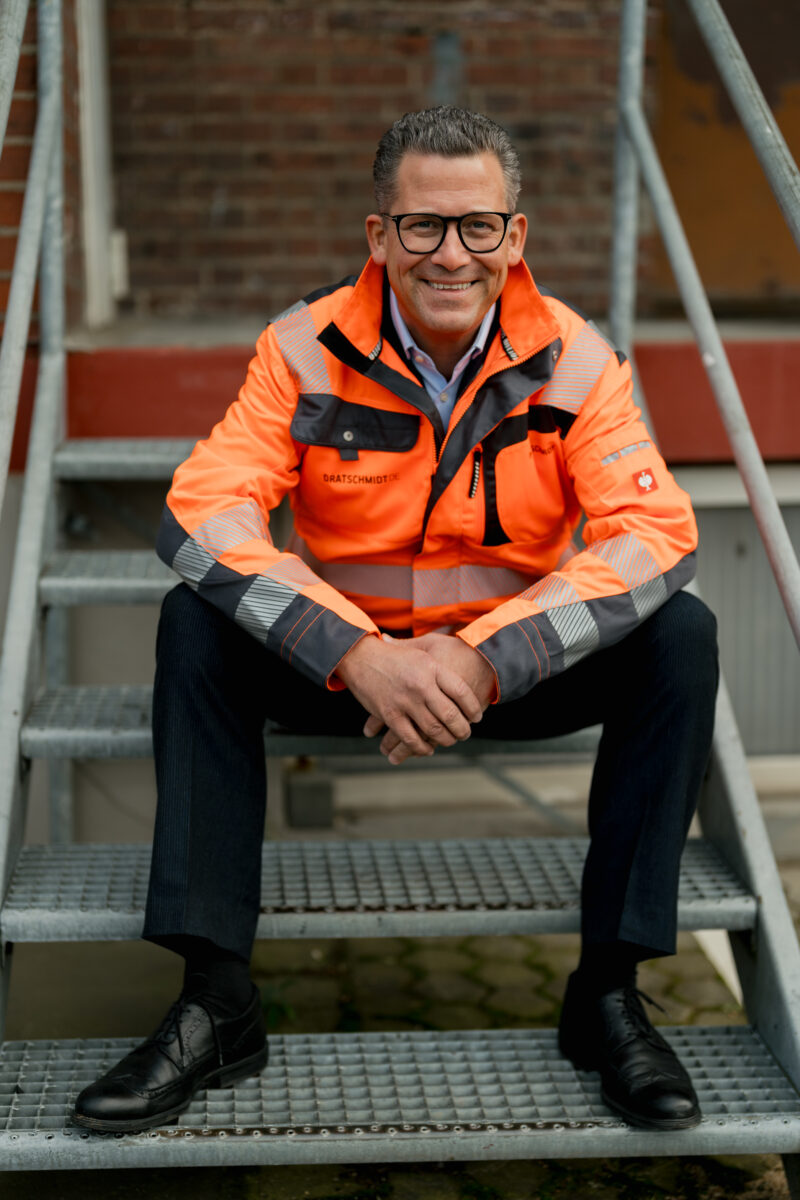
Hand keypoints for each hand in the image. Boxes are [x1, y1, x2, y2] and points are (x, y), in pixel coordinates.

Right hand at [335, 633, 483, 764]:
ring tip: (451, 741)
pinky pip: (411, 739)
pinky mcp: (390, 715)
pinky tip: (428, 748)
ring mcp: (405, 701)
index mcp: (431, 667)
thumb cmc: (394, 655)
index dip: (473, 707)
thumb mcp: (421, 650)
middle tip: (465, 733)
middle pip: (451, 715)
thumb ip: (440, 663)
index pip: (461, 691)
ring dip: (446, 740)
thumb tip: (465, 663)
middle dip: (462, 729)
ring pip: (434, 730)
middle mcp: (421, 685)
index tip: (477, 716)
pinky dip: (422, 748)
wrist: (360, 657)